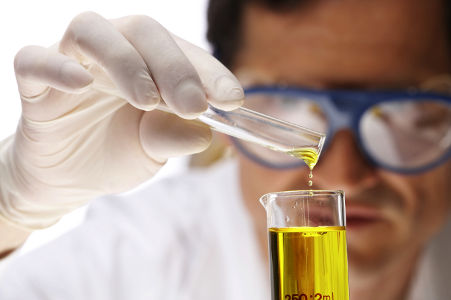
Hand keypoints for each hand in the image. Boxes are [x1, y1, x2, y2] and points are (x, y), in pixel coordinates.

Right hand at [0, 12, 242, 229]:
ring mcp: (72, 62)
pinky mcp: (34, 83)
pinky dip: (58, 67)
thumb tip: (204, 132)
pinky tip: (82, 84)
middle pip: (141, 30)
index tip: (232, 99)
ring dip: (126, 61)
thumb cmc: (115, 154)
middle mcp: (113, 54)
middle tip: (193, 105)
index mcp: (148, 65)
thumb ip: (174, 136)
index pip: (182, 53)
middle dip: (173, 66)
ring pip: (92, 30)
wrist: (68, 179)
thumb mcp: (152, 150)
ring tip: (147, 99)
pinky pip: (34, 60)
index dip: (210, 72)